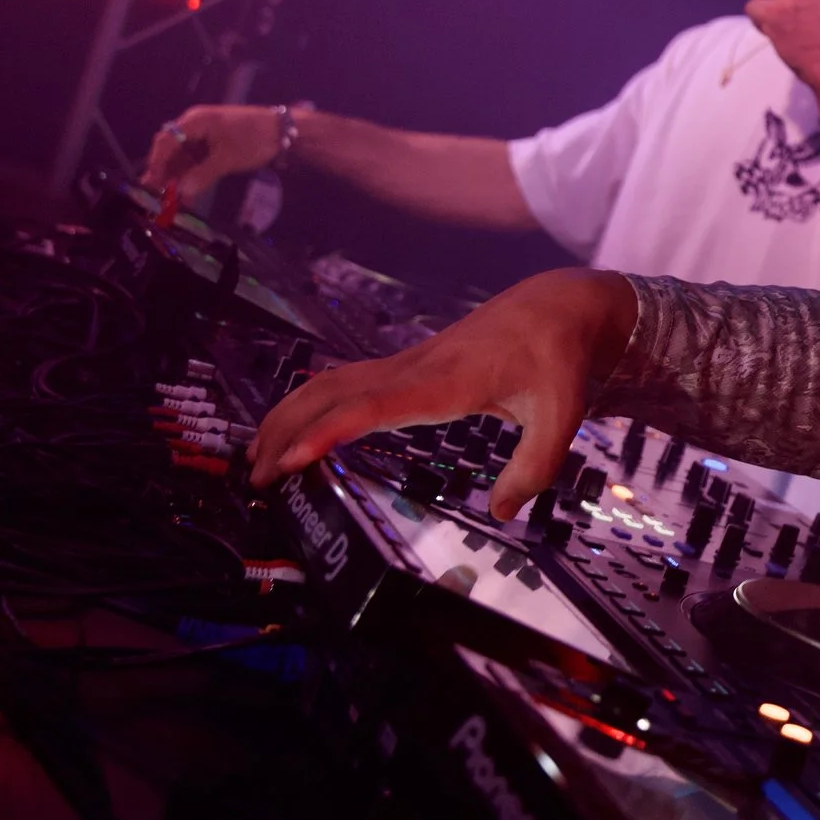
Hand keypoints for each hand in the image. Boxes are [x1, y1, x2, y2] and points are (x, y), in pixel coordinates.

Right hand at [143, 105, 280, 197]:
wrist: (284, 131)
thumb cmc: (255, 139)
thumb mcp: (228, 159)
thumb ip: (203, 175)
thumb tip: (181, 192)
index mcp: (195, 121)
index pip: (166, 140)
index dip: (157, 162)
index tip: (151, 182)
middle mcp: (195, 125)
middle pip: (172, 148)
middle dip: (164, 171)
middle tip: (156, 194)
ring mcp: (205, 135)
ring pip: (184, 156)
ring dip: (178, 176)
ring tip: (169, 198)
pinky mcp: (214, 144)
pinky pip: (197, 160)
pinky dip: (192, 174)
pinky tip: (187, 193)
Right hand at [250, 269, 639, 520]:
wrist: (557, 308)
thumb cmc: (558, 361)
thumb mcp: (563, 415)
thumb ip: (536, 466)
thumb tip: (501, 511)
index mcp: (448, 381)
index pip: (377, 405)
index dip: (331, 431)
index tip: (292, 460)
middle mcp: (415, 369)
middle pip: (333, 393)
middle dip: (288, 433)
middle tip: (257, 481)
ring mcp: (405, 363)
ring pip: (329, 383)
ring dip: (288, 417)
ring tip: (256, 462)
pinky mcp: (405, 365)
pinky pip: (344, 382)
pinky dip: (308, 405)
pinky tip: (292, 432)